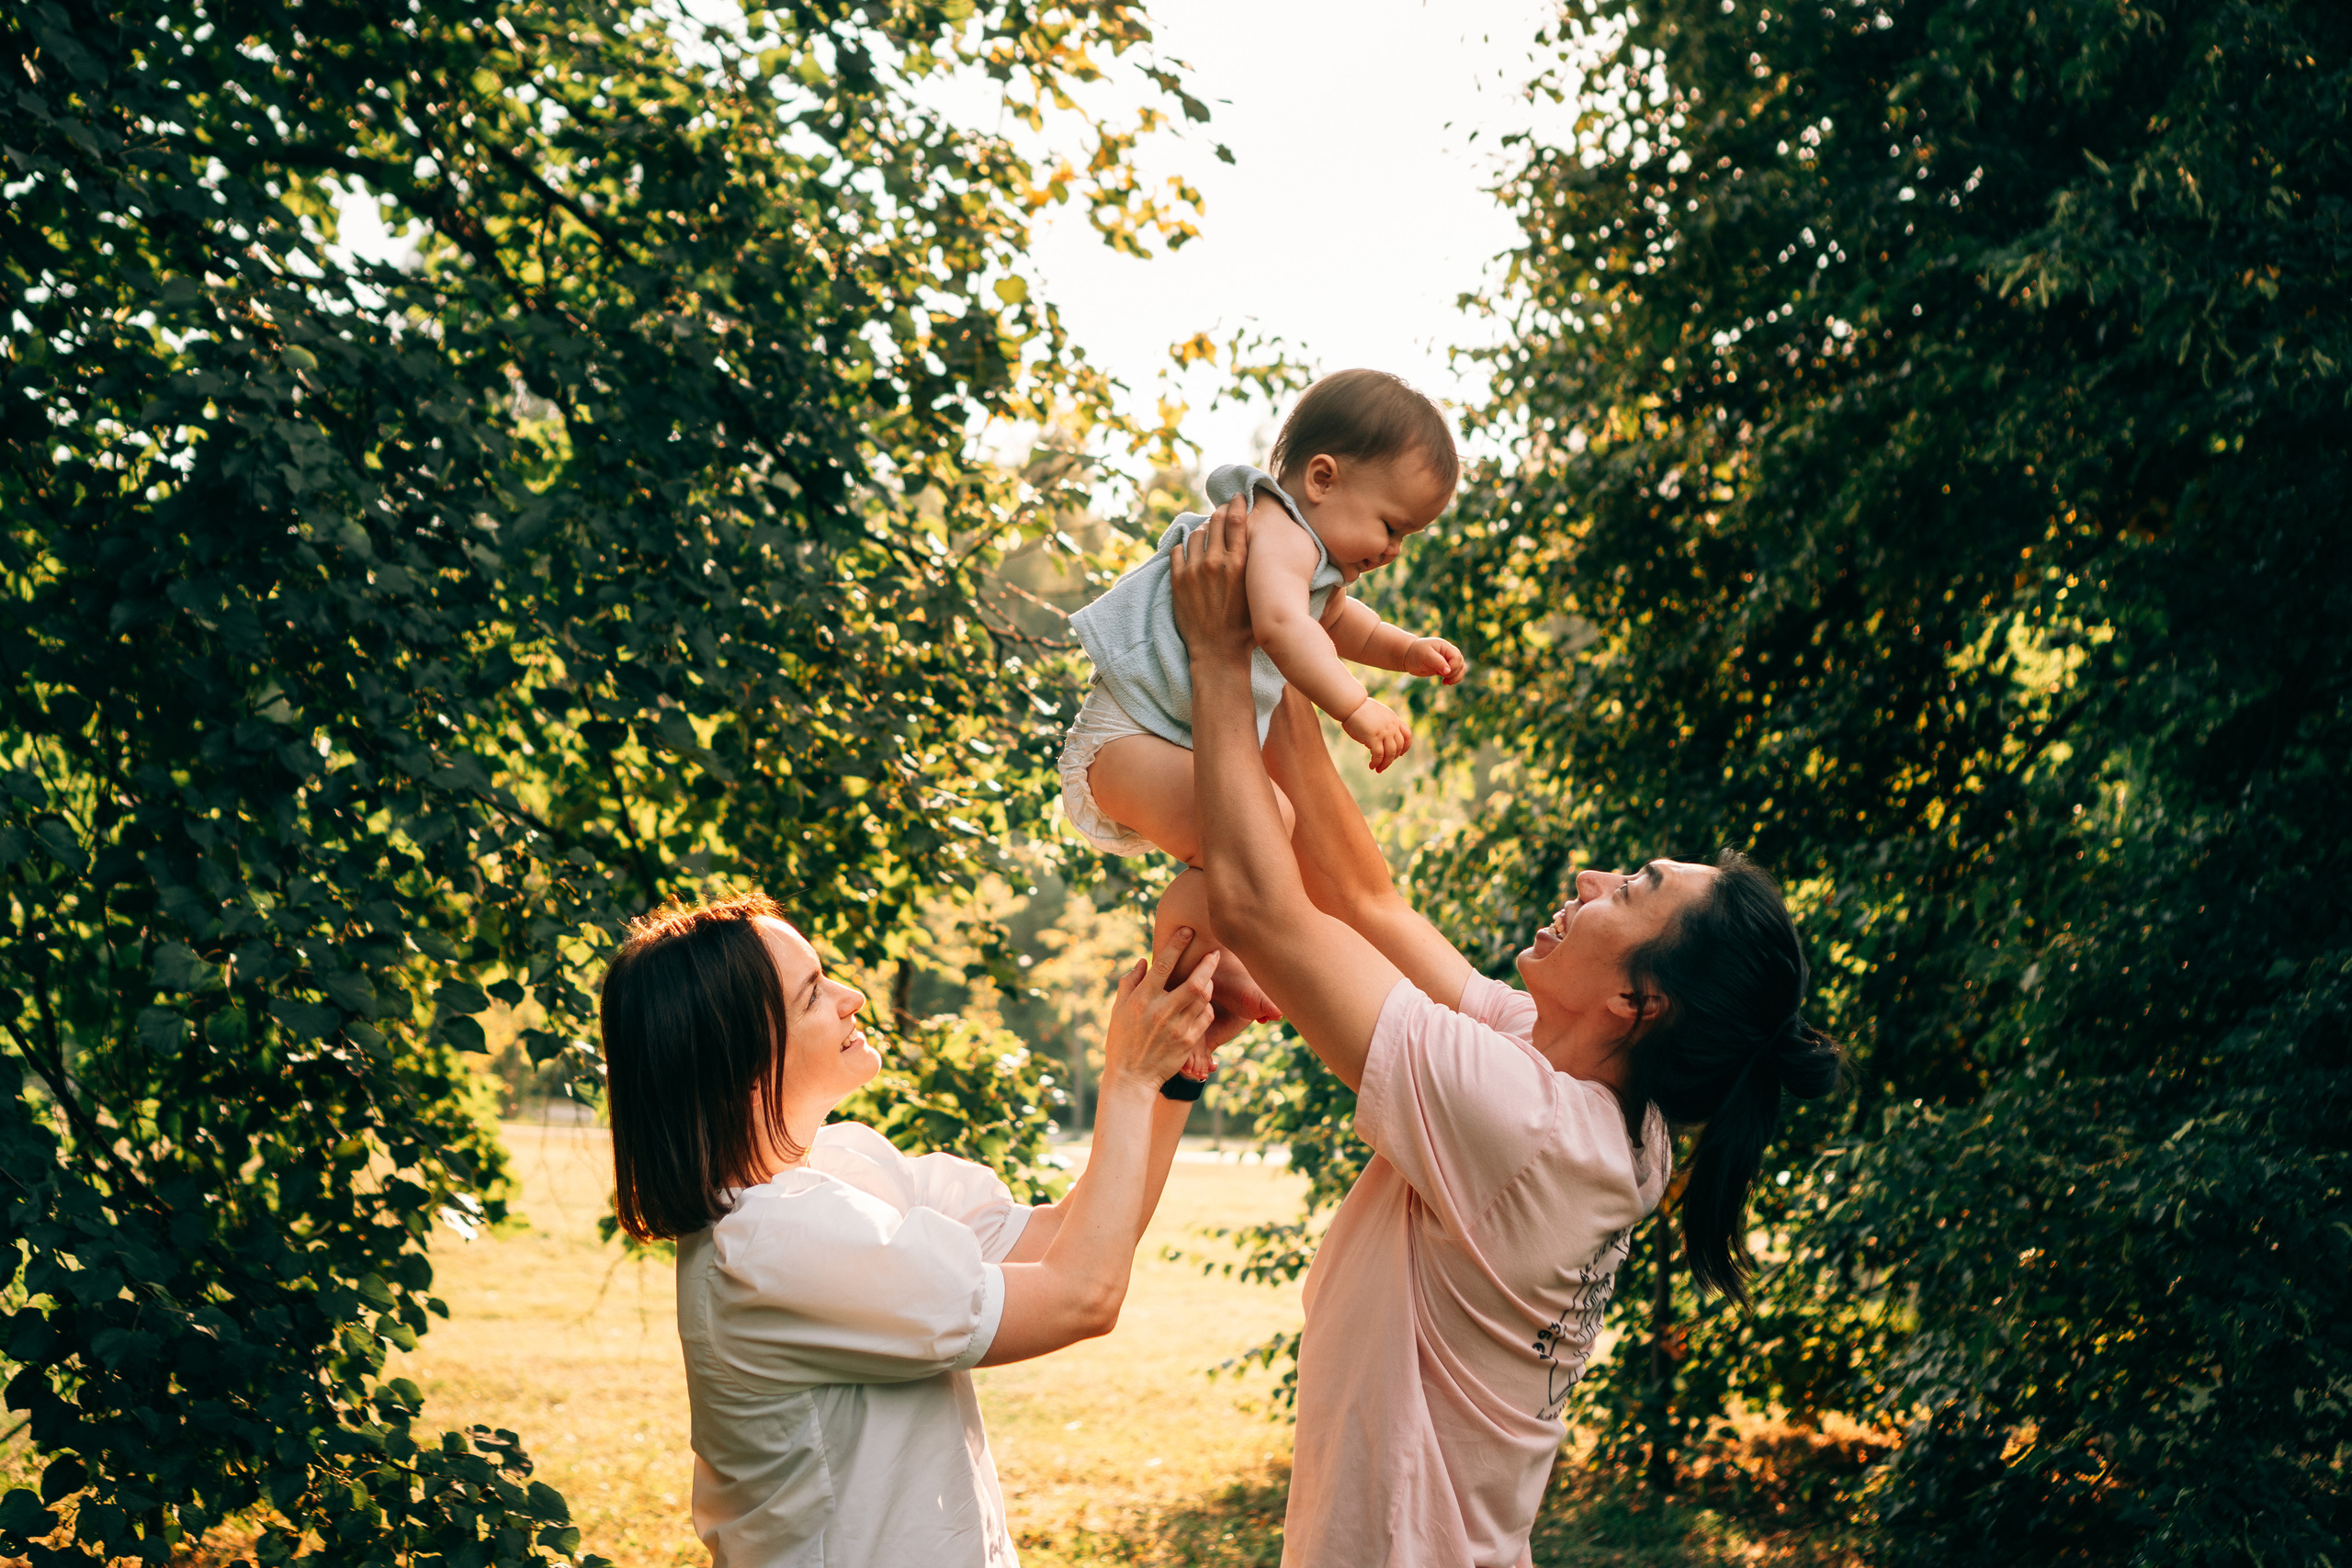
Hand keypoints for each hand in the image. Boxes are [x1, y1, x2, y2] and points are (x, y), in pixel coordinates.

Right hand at [1102, 927, 1218, 1091]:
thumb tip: (1144, 961)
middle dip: (1207, 963)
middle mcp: (1161, 1013)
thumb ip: (1130, 982)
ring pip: (1203, 998)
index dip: (1176, 946)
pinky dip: (1207, 1005)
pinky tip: (1204, 1001)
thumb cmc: (1122, 1040)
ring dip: (1208, 983)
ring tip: (1209, 975)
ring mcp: (1177, 1028)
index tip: (1187, 930)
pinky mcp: (1188, 1041)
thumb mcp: (1117, 1010)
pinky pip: (1206, 1016)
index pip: (1162, 966)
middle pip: (1194, 982)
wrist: (1131, 1077)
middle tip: (1214, 951)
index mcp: (1141, 1001)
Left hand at [1171, 494, 1253, 662]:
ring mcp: (1193, 571)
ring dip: (1201, 529)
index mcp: (1239, 564)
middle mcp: (1215, 562)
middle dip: (1219, 512)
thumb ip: (1254, 566)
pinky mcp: (1177, 581)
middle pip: (1214, 521)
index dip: (1237, 504)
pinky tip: (1188, 548)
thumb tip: (1255, 544)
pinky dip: (1183, 546)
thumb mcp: (1257, 592)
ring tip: (1205, 532)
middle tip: (1221, 511)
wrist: (1217, 651)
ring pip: (1195, 534)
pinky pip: (1176, 551)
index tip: (1237, 497)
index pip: (1236, 520)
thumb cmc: (1244, 626)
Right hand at [1342, 697, 1411, 772]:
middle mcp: (1392, 726)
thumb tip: (1381, 737)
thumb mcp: (1378, 714)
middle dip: (1392, 759)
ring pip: (1390, 753)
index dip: (1405, 747)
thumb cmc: (1360, 709)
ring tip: (1378, 770)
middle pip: (1398, 747)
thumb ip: (1384, 724)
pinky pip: (1378, 755)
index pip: (1407, 735)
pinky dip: (1376, 762)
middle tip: (1384, 765)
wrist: (1352, 705)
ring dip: (1385, 764)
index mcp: (1394, 720)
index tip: (1400, 755)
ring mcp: (1384, 732)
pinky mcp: (1373, 737)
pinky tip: (1371, 766)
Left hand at [1406, 636, 1466, 685]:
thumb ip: (1437, 662)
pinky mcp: (1446, 668)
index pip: (1457, 657)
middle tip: (1440, 676)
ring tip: (1445, 681)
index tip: (1441, 673)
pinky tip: (1444, 682)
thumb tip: (1448, 671)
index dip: (1453, 667)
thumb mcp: (1425, 655)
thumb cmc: (1416, 653)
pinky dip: (1453, 679)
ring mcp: (1448, 661)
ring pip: (1461, 670)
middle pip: (1461, 664)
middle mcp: (1449, 653)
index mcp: (1446, 647)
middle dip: (1453, 673)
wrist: (1409, 656)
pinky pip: (1456, 674)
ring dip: (1456, 678)